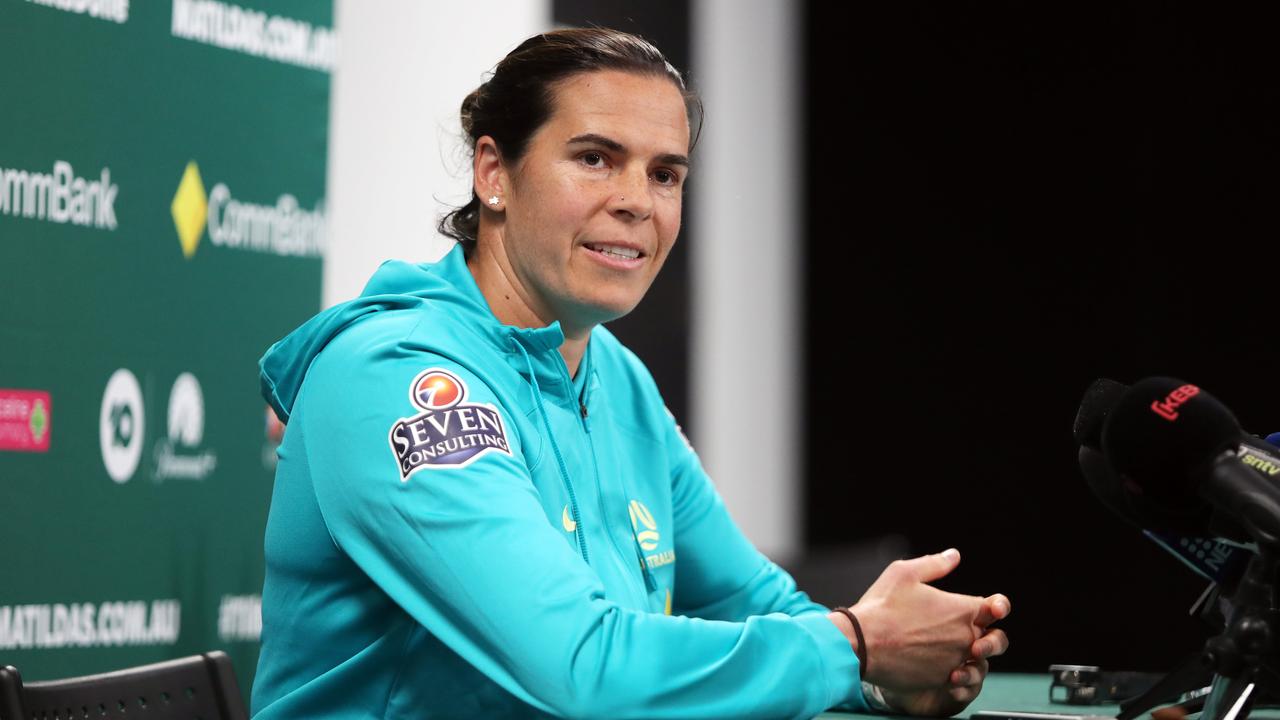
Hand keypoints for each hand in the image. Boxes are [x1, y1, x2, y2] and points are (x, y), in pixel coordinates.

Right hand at [826, 550, 1010, 714]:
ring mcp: (954, 661)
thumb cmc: (881, 606)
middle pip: (991, 638)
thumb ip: (935, 564)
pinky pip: (956, 677)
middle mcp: (965, 637)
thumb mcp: (904, 573)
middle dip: (983, 633)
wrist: (861, 644)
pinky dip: (948, 669)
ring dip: (964, 653)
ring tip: (939, 646)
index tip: (991, 608)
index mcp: (962, 610)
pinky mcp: (941, 681)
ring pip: (973, 659)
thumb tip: (954, 556)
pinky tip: (928, 661)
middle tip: (963, 631)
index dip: (996, 607)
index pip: (997, 608)